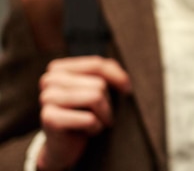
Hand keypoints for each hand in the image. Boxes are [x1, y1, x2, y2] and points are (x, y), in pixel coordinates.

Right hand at [37, 56, 131, 170]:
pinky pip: (89, 119)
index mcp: (59, 68)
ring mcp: (47, 98)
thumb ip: (108, 74)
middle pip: (99, 84)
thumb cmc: (83, 114)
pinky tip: (85, 132)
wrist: (63, 147)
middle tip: (99, 114)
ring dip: (103, 115)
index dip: (118, 77)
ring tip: (93, 122)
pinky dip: (95, 128)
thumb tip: (124, 81)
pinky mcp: (49, 117)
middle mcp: (49, 79)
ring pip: (96, 98)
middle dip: (107, 102)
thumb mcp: (96, 89)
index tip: (127, 90)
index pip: (97, 64)